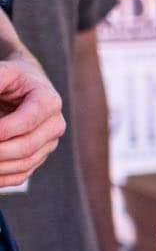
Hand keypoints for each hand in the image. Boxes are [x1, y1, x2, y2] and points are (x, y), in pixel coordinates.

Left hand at [0, 57, 64, 188]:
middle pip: (27, 146)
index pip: (27, 121)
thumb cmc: (12, 78)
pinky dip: (0, 178)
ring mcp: (49, 143)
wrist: (27, 87)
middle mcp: (54, 125)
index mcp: (49, 101)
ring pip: (24, 163)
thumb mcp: (3, 72)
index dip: (2, 129)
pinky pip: (21, 174)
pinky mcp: (39, 156)